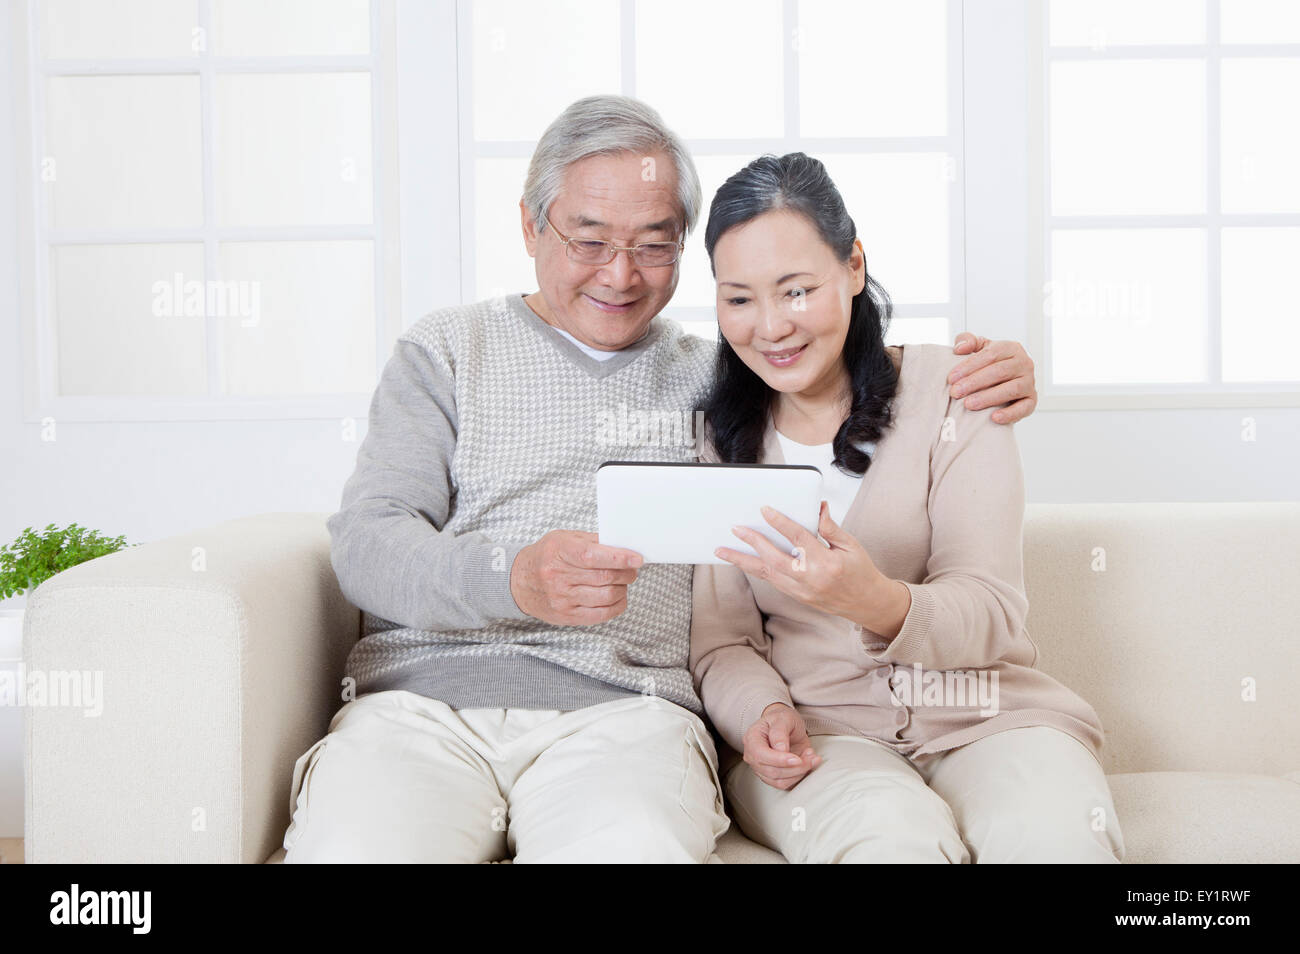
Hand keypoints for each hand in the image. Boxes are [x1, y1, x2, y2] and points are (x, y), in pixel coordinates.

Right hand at [509, 530, 642, 625]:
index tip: (637, 559)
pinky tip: (617, 597)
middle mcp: (558, 576)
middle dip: (626, 573)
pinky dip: (616, 605)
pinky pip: (601, 614)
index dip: (619, 558)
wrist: (519, 581)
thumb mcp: (564, 538)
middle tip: (631, 569)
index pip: (593, 556)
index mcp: (559, 552)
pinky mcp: (567, 616)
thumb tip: (623, 547)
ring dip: (622, 589)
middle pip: (604, 577)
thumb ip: (592, 541)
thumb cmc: (546, 556)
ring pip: (606, 596)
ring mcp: (562, 599)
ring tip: (622, 582)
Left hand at [715, 501, 896, 626]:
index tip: (765, 510)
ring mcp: (802, 591)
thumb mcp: (851, 546)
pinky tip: (743, 561)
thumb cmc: (861, 572)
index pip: (799, 538)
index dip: (781, 522)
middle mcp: (810, 579)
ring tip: (723, 551)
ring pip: (766, 574)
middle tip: (736, 528)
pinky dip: (757, 570)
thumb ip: (831, 528)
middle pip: (774, 559)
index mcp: (827, 563)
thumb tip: (818, 508)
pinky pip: (772, 582)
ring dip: (743, 561)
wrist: (867, 603)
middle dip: (753, 542)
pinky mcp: (797, 597)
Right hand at [743, 702, 820, 789]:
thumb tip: (781, 750)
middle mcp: (753, 756)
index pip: (761, 755)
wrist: (785, 725)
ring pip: (779, 781)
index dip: (779, 760)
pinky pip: (785, 784)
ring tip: (811, 757)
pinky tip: (808, 763)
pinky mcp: (772, 777)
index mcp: (752, 739)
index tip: (797, 759)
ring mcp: (760, 768)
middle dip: (795, 767)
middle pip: (771, 771)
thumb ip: (780, 732)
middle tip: (811, 755)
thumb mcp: (783, 718)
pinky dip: (799, 776)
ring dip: (799, 772)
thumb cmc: (782, 719)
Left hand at [950, 333, 1037, 423]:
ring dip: (988, 397)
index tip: (951, 378)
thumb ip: (968, 341)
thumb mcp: (979, 348)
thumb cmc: (988, 364)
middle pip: (999, 371)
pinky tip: (994, 418)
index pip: (990, 355)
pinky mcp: (1032, 400)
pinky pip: (1024, 407)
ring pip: (1011, 389)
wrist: (1002, 382)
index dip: (969, 366)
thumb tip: (960, 348)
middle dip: (974, 383)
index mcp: (1011, 348)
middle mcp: (1024, 363)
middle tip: (955, 392)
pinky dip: (1010, 413)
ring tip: (968, 404)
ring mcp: (1029, 382)